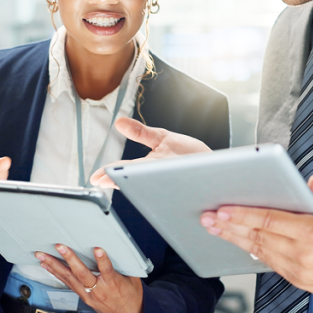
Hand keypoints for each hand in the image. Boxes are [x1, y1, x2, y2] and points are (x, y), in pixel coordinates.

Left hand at [37, 245, 142, 312]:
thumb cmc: (131, 298)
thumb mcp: (133, 279)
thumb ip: (124, 264)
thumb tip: (119, 247)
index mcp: (113, 283)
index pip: (107, 270)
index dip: (102, 260)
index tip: (97, 249)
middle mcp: (99, 289)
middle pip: (82, 274)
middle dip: (70, 259)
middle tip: (61, 247)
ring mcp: (89, 294)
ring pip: (70, 279)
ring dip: (55, 266)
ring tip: (43, 256)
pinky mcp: (84, 297)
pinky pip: (68, 284)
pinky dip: (56, 274)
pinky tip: (47, 267)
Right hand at [90, 118, 211, 187]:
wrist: (216, 166)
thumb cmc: (188, 155)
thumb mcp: (162, 138)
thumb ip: (141, 132)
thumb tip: (119, 122)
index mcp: (150, 166)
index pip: (125, 170)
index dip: (110, 174)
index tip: (96, 179)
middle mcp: (160, 176)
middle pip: (137, 179)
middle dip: (123, 180)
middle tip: (106, 182)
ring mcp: (175, 182)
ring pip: (156, 186)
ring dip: (144, 185)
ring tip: (127, 181)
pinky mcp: (192, 186)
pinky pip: (182, 189)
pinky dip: (175, 190)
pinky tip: (167, 187)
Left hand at [200, 175, 312, 311]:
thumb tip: (310, 181)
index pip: (269, 220)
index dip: (243, 214)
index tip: (223, 208)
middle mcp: (303, 254)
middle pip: (257, 237)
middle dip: (229, 226)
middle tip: (207, 218)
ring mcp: (299, 270)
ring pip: (259, 251)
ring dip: (236, 240)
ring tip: (217, 230)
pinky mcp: (300, 280)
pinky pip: (271, 264)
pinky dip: (254, 252)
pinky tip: (243, 244)